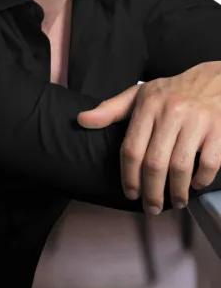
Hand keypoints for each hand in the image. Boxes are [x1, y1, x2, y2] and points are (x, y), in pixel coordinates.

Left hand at [77, 62, 220, 213]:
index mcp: (148, 105)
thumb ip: (110, 109)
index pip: (131, 148)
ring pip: (180, 166)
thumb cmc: (172, 91)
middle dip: (151, 192)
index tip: (130, 193)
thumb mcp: (139, 94)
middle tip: (151, 208)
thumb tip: (81, 120)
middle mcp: (171, 113)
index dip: (128, 176)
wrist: (215, 80)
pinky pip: (208, 163)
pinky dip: (201, 180)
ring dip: (176, 191)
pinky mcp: (218, 130)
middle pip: (155, 163)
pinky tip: (195, 184)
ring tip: (175, 201)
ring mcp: (196, 122)